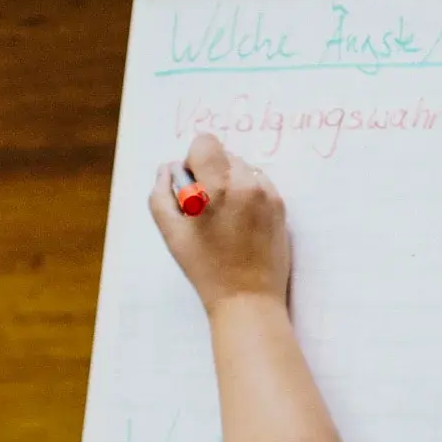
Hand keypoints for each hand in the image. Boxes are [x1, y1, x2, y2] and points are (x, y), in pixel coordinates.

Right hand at [149, 134, 290, 313]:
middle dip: (212, 174)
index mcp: (217, 187)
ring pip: (243, 168)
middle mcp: (246, 184)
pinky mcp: (280, 205)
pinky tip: (242, 224)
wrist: (248, 298)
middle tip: (208, 209)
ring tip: (226, 219)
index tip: (193, 186)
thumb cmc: (205, 268)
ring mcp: (267, 194)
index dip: (193, 161)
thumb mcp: (171, 233)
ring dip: (231, 183)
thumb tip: (168, 168)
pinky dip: (248, 195)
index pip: (205, 142)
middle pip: (224, 154)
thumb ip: (161, 193)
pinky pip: (259, 184)